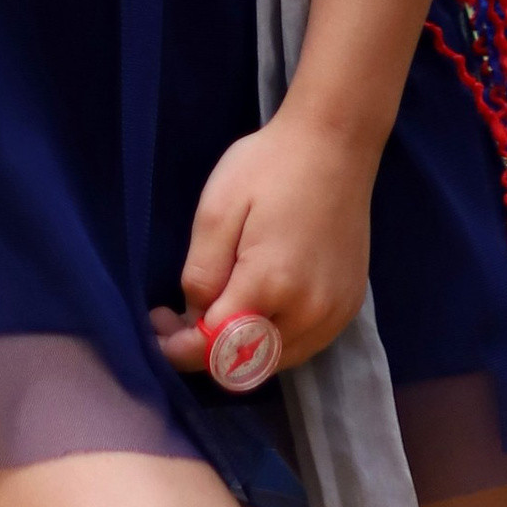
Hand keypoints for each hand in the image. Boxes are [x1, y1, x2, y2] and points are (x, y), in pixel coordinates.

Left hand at [151, 104, 377, 377]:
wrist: (335, 142)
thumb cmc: (271, 166)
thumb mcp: (217, 208)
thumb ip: (201, 273)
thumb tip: (196, 317)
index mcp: (271, 285)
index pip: (215, 348)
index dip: (180, 347)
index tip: (158, 328)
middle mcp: (308, 312)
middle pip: (246, 364)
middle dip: (206, 349)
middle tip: (179, 317)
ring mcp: (335, 313)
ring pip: (276, 362)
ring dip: (242, 350)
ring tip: (217, 309)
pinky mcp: (348, 306)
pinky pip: (304, 345)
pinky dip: (274, 340)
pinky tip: (258, 307)